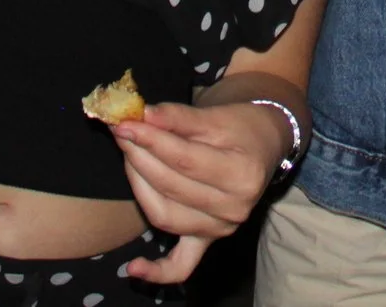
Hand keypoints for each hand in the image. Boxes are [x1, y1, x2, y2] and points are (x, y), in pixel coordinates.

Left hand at [110, 99, 291, 283]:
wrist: (264, 146)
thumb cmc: (241, 128)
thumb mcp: (216, 116)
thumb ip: (177, 117)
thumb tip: (140, 115)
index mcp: (243, 175)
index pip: (184, 159)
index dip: (150, 141)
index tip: (125, 123)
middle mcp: (235, 209)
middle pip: (171, 187)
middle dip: (140, 157)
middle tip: (122, 132)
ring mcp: (220, 229)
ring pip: (165, 215)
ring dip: (138, 186)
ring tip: (128, 156)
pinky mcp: (207, 241)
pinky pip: (182, 265)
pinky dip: (158, 271)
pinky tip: (134, 268)